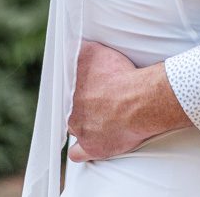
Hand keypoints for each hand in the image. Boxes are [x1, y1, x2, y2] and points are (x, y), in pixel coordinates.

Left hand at [67, 42, 191, 161]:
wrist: (138, 100)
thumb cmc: (119, 74)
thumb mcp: (93, 51)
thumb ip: (77, 49)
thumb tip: (68, 47)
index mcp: (69, 90)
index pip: (62, 89)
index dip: (72, 86)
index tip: (82, 84)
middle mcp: (69, 111)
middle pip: (67, 108)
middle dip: (78, 103)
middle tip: (94, 97)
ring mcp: (79, 131)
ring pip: (72, 128)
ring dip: (80, 122)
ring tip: (95, 115)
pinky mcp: (92, 147)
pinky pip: (77, 153)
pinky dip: (80, 149)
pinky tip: (85, 144)